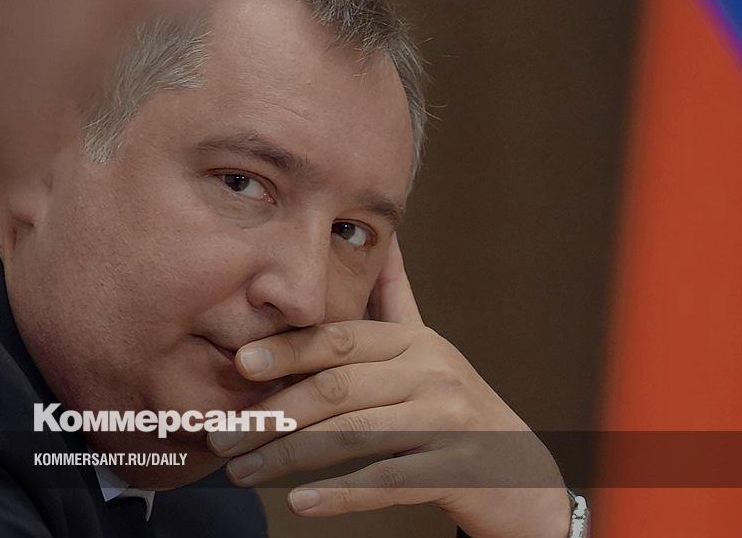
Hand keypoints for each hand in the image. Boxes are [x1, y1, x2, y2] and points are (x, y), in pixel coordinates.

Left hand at [207, 236, 570, 537]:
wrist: (520, 473)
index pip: (340, 339)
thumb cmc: (451, 407)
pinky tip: (300, 502)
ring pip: (353, 436)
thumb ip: (394, 301)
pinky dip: (340, 493)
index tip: (237, 363)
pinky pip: (387, 481)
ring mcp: (447, 421)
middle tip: (222, 436)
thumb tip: (380, 239)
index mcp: (414, 342)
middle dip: (271, 413)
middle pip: (338, 389)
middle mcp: (432, 372)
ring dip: (288, 457)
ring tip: (242, 473)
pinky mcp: (455, 470)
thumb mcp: (425, 350)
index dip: (286, 349)